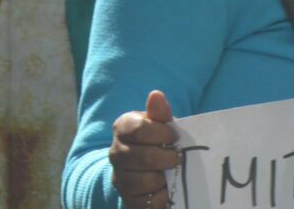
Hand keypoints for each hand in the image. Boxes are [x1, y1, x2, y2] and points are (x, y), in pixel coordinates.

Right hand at [109, 89, 179, 207]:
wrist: (145, 175)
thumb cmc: (157, 145)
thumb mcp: (160, 127)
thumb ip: (160, 114)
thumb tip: (156, 95)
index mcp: (122, 128)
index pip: (138, 129)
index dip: (162, 133)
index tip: (175, 137)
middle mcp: (116, 153)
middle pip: (144, 156)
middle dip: (167, 158)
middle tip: (177, 158)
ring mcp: (120, 178)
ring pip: (146, 180)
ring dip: (165, 178)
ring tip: (170, 174)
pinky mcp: (128, 199)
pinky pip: (149, 200)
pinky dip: (163, 196)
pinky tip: (165, 188)